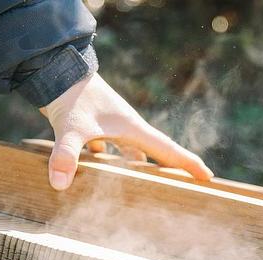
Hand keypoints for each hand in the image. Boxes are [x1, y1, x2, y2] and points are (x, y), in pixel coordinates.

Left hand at [39, 73, 212, 189]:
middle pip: (153, 153)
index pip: (166, 149)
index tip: (207, 176)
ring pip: (130, 153)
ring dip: (137, 168)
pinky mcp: (92, 126)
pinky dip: (106, 163)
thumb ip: (66, 156)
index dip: (187, 163)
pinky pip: (106, 149)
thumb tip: (59, 185)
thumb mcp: (70, 127)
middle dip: (168, 169)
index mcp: (131, 128)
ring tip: (144, 188)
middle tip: (184, 185)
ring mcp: (109, 126)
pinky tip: (98, 175)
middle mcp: (125, 127)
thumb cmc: (69, 95)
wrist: (55, 69)